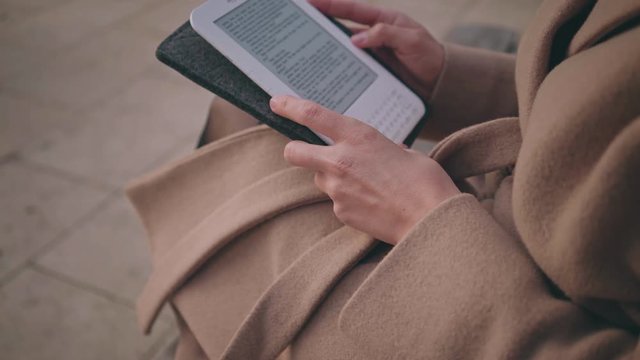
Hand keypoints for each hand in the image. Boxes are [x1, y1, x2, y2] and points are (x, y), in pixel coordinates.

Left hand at [270, 96, 459, 244]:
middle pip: (294, 151)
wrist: (431, 219)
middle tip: (305, 151)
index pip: (313, 115)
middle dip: (295, 149)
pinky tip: (371, 202)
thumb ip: (376, 147)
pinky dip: (348, 199)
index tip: (277, 103)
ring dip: (332, 178)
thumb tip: (368, 152)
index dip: (290, 107)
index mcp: (358, 137)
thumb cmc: (424, 181)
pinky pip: (336, 201)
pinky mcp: (340, 212)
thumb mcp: (401, 150)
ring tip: (365, 184)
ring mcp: (337, 189)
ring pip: (320, 178)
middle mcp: (340, 161)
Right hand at [309, 0, 444, 99]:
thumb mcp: (411, 41)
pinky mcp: (369, 72)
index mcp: (381, 20)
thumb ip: (386, 34)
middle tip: (296, 25)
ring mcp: (369, 54)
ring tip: (301, 51)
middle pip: (339, 27)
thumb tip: (356, 38)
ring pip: (341, 49)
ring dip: (324, 50)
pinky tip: (322, 75)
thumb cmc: (429, 57)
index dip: (329, 4)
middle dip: (318, 25)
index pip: (350, 9)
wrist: (439, 85)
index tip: (308, 0)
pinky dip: (335, 70)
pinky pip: (349, 68)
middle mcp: (371, 35)